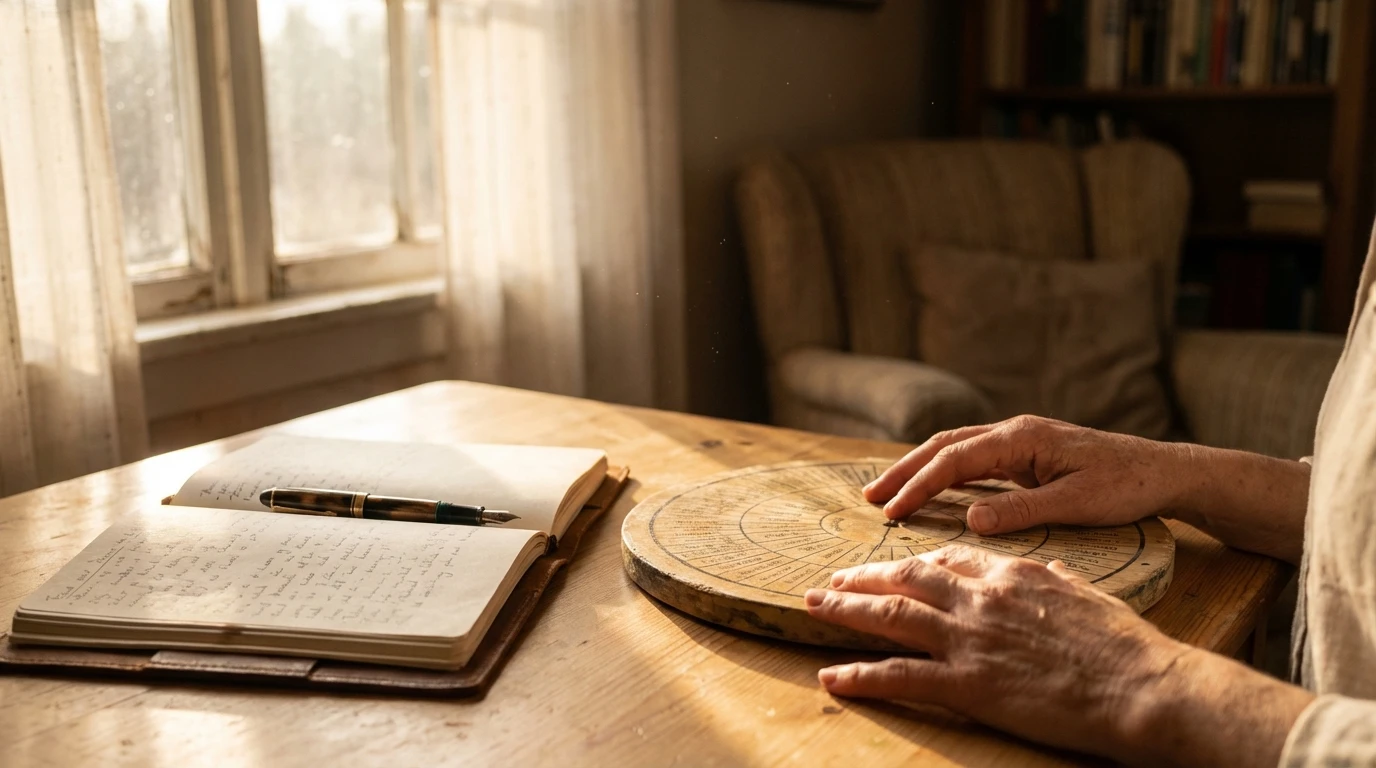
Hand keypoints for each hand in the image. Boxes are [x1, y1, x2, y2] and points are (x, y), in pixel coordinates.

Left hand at [805, 546, 1313, 766]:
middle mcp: (981, 598)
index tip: (890, 566)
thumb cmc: (1126, 646)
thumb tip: (1045, 569)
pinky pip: (899, 676)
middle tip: (832, 579)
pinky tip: (832, 677)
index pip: (948, 557)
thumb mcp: (1090, 595)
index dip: (912, 561)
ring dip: (846, 608)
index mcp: (1011, 574)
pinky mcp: (968, 683)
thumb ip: (1056, 580)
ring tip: (813, 605)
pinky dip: (860, 676)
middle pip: (907, 577)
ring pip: (892, 615)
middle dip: (864, 575)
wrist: (1142, 686)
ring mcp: (971, 638)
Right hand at [864, 416, 1190, 534]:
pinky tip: (931, 489)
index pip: (955, 460)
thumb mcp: (1076, 504)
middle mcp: (1015, 432)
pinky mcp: (1027, 455)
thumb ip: (1021, 511)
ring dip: (919, 469)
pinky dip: (944, 472)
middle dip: (904, 470)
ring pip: (955, 449)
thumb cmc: (1127, 487)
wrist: (1165, 472)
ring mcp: (1020, 441)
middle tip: (870, 497)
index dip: (919, 486)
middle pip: (944, 445)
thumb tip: (969, 519)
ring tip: (887, 493)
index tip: (892, 512)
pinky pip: (974, 460)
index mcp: (1022, 438)